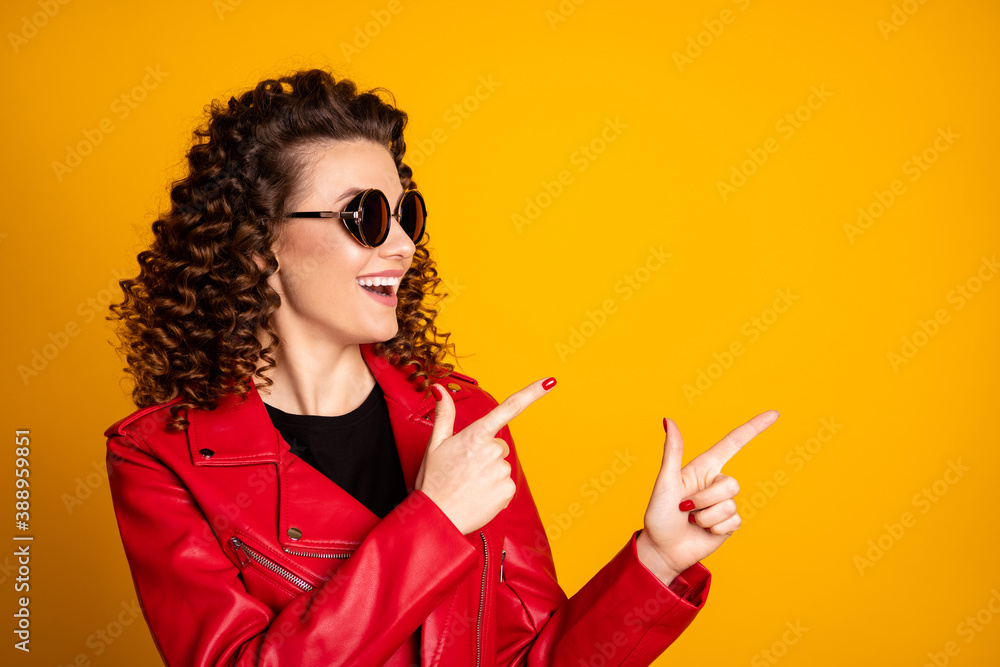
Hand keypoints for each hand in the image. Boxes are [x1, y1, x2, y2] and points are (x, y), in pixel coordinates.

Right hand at [414, 378, 554, 534]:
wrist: (437, 518)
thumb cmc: (434, 481)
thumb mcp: (435, 444)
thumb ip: (444, 414)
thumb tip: (439, 389)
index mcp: (475, 435)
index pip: (509, 408)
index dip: (532, 392)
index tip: (549, 381)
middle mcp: (492, 450)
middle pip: (499, 445)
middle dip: (485, 454)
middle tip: (464, 469)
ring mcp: (502, 471)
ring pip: (502, 465)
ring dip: (489, 472)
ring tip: (469, 484)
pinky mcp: (508, 490)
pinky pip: (506, 483)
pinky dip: (494, 488)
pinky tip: (478, 494)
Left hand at [637, 410, 779, 580]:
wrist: (663, 549)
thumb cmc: (659, 515)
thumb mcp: (665, 482)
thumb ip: (672, 452)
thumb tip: (668, 420)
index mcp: (703, 467)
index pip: (733, 443)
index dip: (754, 427)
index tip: (775, 414)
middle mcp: (716, 483)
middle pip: (732, 483)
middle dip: (706, 499)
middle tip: (685, 508)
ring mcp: (724, 504)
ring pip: (730, 504)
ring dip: (707, 516)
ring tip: (692, 520)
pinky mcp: (729, 524)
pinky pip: (733, 522)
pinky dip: (715, 528)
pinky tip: (703, 531)